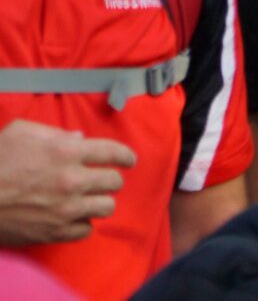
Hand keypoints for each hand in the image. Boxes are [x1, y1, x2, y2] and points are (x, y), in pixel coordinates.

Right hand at [0, 120, 131, 246]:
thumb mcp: (21, 133)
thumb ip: (54, 133)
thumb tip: (78, 139)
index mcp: (67, 152)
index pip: (113, 152)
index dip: (125, 156)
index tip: (129, 160)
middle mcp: (72, 180)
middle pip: (114, 181)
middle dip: (110, 179)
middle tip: (102, 180)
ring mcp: (65, 208)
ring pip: (106, 207)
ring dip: (99, 202)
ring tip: (89, 200)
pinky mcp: (54, 232)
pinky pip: (85, 230)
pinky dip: (82, 224)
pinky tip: (73, 218)